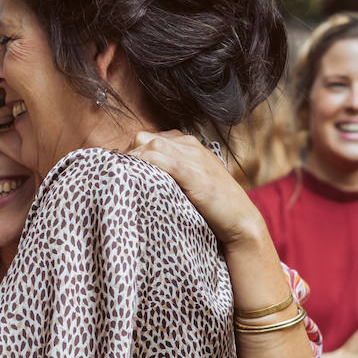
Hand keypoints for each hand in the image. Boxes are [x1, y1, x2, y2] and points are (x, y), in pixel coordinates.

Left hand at [129, 130, 264, 247]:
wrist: (240, 221)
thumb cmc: (212, 205)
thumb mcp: (190, 180)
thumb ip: (170, 171)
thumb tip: (140, 175)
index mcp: (188, 144)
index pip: (147, 137)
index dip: (131, 153)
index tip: (120, 172)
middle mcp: (190, 145)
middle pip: (143, 137)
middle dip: (127, 155)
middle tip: (117, 177)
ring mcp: (193, 157)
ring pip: (149, 145)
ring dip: (132, 161)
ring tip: (121, 180)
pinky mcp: (193, 174)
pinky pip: (161, 159)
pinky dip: (144, 164)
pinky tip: (134, 177)